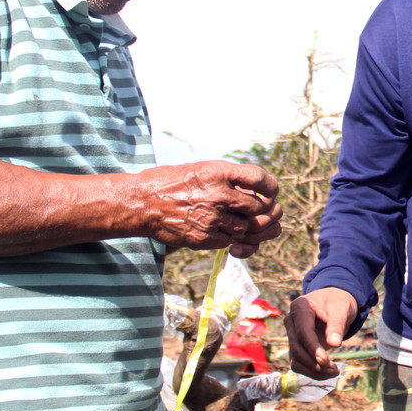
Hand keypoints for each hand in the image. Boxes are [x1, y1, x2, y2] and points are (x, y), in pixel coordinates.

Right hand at [137, 161, 281, 252]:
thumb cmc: (172, 183)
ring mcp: (211, 218)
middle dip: (259, 211)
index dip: (270, 187)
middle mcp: (218, 194)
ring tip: (230, 220)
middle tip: (253, 212)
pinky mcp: (203, 238)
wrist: (142, 202)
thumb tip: (258, 191)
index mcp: (218, 172)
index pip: (259, 179)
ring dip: (243, 226)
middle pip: (258, 207)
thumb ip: (230, 179)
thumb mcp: (202, 169)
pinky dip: (228, 238)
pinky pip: (229, 241)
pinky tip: (218, 230)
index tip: (269, 192)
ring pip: (246, 227)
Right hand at [287, 287, 357, 379]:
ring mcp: (292, 334)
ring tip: (334, 372)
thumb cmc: (338, 303)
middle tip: (334, 369)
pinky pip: (299, 363)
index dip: (313, 349)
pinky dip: (312, 371)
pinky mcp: (296, 345)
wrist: (335, 302)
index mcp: (300, 307)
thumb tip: (334, 344)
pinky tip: (327, 373)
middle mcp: (291, 321)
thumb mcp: (342, 310)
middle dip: (314, 363)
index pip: (303, 333)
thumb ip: (337, 326)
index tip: (326, 361)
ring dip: (313, 370)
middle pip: (297, 347)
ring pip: (295, 359)